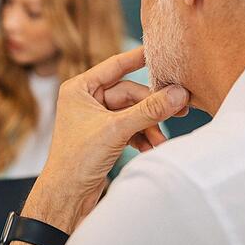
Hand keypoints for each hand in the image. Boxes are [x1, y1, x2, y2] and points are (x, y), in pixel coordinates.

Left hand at [31, 47, 188, 230]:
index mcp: (79, 88)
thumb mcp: (116, 130)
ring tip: (161, 141)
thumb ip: (149, 110)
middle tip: (178, 110)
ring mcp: (95, 118)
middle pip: (129, 93)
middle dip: (151, 107)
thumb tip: (178, 93)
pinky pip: (130, 127)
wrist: (66, 196)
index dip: (138, 57)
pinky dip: (143, 136)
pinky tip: (152, 147)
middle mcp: (86, 99)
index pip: (115, 65)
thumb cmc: (77, 160)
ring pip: (133, 112)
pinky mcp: (104, 136)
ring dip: (149, 125)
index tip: (159, 49)